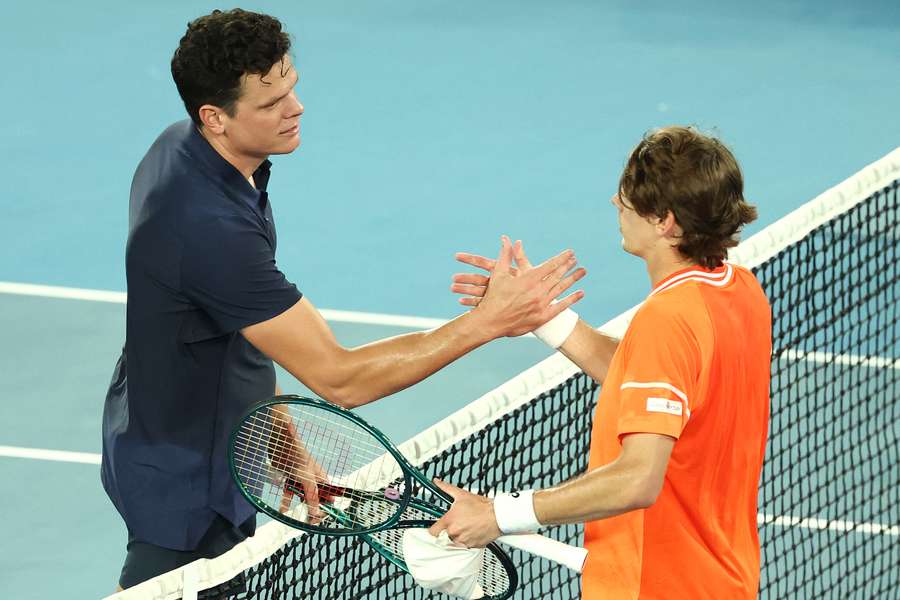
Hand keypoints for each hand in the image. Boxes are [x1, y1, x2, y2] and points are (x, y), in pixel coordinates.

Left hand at [279, 452, 328, 522]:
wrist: (281, 444)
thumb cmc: (298, 458)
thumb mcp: (307, 479)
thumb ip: (312, 496)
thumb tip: (315, 514)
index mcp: (322, 479)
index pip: (329, 497)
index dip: (326, 508)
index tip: (319, 518)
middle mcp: (313, 480)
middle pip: (317, 499)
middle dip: (314, 510)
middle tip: (309, 522)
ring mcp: (301, 481)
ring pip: (303, 497)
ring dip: (300, 507)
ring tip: (298, 520)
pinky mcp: (290, 480)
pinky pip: (290, 494)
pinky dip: (286, 502)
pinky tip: (283, 511)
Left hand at [428, 480, 501, 547]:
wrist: (498, 516)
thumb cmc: (482, 507)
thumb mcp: (461, 494)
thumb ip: (446, 488)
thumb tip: (437, 482)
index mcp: (449, 521)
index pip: (432, 532)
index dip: (434, 529)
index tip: (436, 527)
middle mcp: (454, 532)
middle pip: (444, 537)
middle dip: (448, 531)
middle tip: (458, 523)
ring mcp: (463, 541)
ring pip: (454, 542)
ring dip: (458, 536)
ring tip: (467, 527)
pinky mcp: (472, 546)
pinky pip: (465, 546)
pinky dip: (468, 541)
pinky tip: (473, 532)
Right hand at [457, 237, 585, 336]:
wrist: (490, 321)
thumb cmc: (493, 296)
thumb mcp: (498, 273)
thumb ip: (505, 255)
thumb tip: (506, 239)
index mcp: (528, 279)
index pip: (550, 265)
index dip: (562, 258)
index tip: (570, 252)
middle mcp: (537, 291)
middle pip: (557, 275)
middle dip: (568, 266)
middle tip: (576, 260)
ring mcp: (541, 305)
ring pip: (561, 289)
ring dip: (573, 279)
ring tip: (582, 271)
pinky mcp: (542, 317)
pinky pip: (560, 307)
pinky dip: (572, 299)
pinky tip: (581, 293)